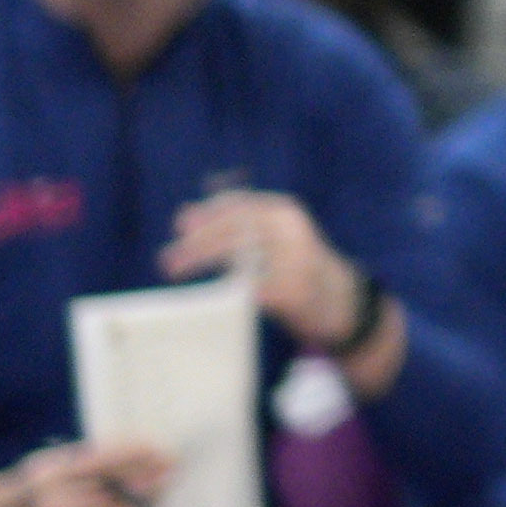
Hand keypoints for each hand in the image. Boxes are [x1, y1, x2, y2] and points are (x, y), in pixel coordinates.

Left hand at [169, 190, 369, 354]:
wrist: (337, 299)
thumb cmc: (290, 264)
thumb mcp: (268, 235)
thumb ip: (232, 225)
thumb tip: (183, 215)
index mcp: (284, 211)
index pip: (239, 207)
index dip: (208, 214)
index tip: (180, 226)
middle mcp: (291, 231)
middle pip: (235, 232)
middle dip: (197, 244)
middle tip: (167, 259)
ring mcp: (295, 261)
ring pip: (239, 258)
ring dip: (202, 261)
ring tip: (175, 270)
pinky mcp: (294, 291)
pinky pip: (249, 289)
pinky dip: (224, 291)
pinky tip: (206, 294)